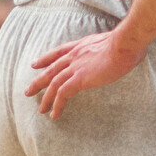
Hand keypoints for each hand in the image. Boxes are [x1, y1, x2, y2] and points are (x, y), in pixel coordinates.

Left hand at [27, 25, 144, 117]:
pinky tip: (54, 114)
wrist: (125, 44)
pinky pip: (63, 94)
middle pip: (51, 69)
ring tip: (41, 109)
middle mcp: (74, 55)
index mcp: (80, 46)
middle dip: (38, 81)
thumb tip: (117, 53)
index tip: (35, 64)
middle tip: (29, 91)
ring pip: (53, 84)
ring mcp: (76, 67)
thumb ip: (108, 48)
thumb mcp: (112, 42)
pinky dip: (57, 105)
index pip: (58, 52)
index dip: (45, 59)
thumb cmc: (126, 43)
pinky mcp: (80, 79)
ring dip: (46, 98)